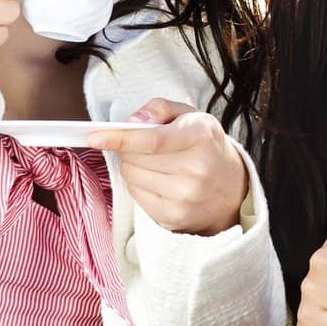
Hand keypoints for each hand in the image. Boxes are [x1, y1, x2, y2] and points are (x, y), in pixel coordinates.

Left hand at [87, 98, 246, 235]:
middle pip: (135, 158)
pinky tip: (158, 180)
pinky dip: (139, 185)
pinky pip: (136, 195)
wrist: (231, 188)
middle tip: (144, 146)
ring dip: (134, 167)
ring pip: (132, 177)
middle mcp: (196, 169)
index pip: (152, 140)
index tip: (95, 137)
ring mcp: (186, 196)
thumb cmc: (205, 145)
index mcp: (201, 137)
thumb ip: (160, 109)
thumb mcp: (191, 116)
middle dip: (129, 149)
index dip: (120, 138)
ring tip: (156, 164)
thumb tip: (132, 122)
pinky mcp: (175, 216)